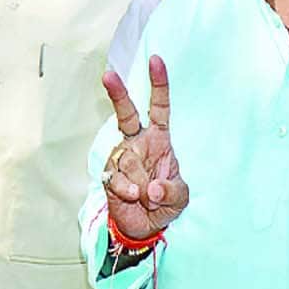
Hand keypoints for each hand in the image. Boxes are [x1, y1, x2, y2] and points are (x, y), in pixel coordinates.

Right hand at [100, 55, 187, 240]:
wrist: (143, 226)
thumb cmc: (165, 203)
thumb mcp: (180, 198)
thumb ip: (171, 191)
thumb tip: (150, 188)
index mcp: (159, 140)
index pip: (159, 108)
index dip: (158, 85)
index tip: (156, 61)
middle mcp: (138, 143)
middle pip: (126, 114)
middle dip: (118, 94)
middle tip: (108, 75)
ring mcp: (122, 158)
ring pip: (128, 160)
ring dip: (139, 180)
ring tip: (146, 196)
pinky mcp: (109, 175)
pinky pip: (116, 178)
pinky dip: (127, 190)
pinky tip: (133, 197)